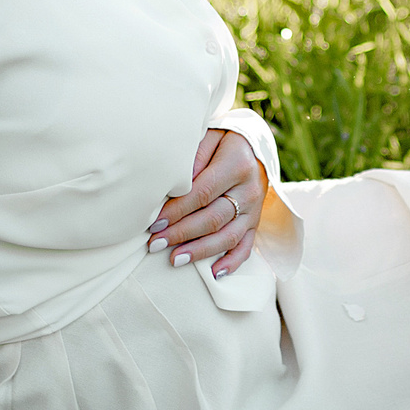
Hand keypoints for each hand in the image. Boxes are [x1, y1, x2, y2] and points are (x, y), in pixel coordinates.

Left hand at [147, 128, 265, 276]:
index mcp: (237, 165)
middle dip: (182, 233)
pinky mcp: (255, 222)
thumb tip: (174, 184)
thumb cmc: (222, 141)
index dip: (177, 210)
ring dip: (200, 251)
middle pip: (214, 217)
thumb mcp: (209, 136)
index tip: (154, 223)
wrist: (254, 145)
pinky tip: (214, 274)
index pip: (203, 193)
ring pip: (228, 236)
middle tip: (155, 244)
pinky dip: (232, 262)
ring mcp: (255, 209)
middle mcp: (250, 189)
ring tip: (174, 259)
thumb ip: (193, 156)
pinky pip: (246, 246)